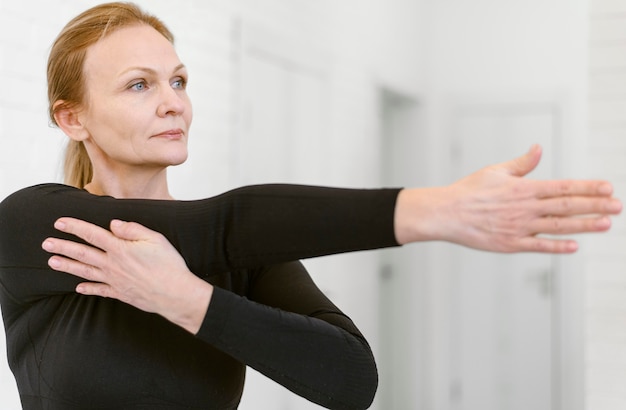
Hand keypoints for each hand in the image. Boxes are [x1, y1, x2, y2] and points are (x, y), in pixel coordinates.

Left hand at [42, 218, 211, 333]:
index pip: (91, 234)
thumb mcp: (155, 239)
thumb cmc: (169, 265)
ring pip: (85, 272)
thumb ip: (132, 229)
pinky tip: (78, 288)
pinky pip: (99, 291)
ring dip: (67, 266)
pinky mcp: (120, 294)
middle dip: (62, 247)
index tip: (59, 222)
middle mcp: (113, 264)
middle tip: (45, 243)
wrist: (175, 294)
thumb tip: (113, 223)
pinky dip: (87, 288)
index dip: (74, 227)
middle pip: (82, 253)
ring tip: (51, 262)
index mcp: (120, 248)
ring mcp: (114, 281)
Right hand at [394, 144, 621, 252]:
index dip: (587, 187)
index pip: (562, 187)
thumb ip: (522, 164)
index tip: (607, 187)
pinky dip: (557, 246)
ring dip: (584, 225)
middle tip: (618, 206)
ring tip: (606, 224)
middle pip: (566, 206)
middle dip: (595, 205)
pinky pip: (538, 246)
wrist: (447, 213)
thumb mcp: (496, 171)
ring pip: (558, 226)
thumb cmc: (469, 191)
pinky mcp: (510, 244)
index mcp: (523, 188)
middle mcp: (525, 207)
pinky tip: (575, 246)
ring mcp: (518, 227)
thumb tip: (538, 148)